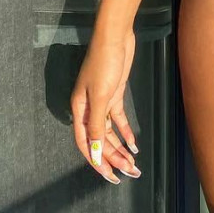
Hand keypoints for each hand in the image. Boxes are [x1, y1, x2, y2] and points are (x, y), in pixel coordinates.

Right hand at [70, 27, 139, 183]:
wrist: (115, 37)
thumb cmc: (104, 64)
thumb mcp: (100, 96)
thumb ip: (98, 126)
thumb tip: (95, 153)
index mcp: (80, 110)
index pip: (86, 143)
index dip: (96, 161)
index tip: (109, 176)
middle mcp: (89, 109)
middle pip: (100, 139)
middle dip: (113, 157)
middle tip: (128, 173)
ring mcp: (102, 101)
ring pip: (110, 131)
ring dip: (120, 147)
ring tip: (133, 164)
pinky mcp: (114, 94)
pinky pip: (118, 119)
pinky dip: (125, 131)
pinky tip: (134, 144)